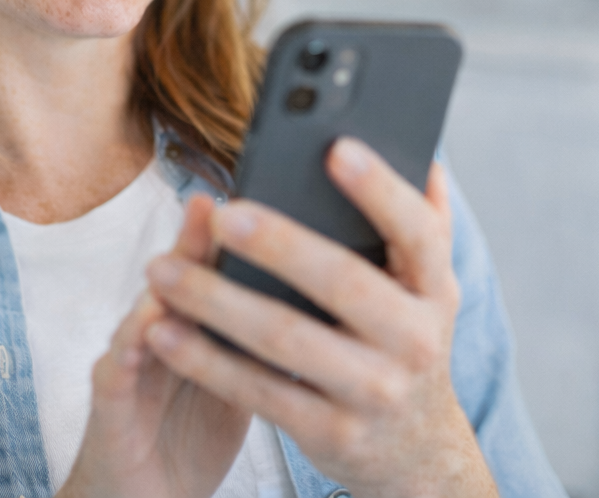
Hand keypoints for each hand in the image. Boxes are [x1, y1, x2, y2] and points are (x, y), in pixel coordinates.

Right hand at [58, 195, 250, 497]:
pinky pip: (113, 378)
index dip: (235, 235)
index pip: (215, 271)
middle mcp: (159, 335)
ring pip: (142, 318)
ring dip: (158, 289)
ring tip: (174, 263)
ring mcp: (129, 368)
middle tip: (211, 206)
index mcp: (198, 326)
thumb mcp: (242, 373)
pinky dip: (125, 354)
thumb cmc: (196, 429)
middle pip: (177, 282)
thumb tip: (328, 288)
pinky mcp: (110, 410)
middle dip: (194, 243)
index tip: (263, 196)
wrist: (150, 497)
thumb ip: (267, 328)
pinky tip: (140, 337)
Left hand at [143, 139, 498, 497]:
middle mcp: (413, 340)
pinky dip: (205, 360)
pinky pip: (258, 390)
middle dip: (280, 244)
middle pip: (342, 282)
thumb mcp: (429, 288)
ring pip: (285, 339)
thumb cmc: (406, 343)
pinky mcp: (330, 432)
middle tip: (224, 214)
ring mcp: (372, 391)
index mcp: (435, 289)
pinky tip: (164, 332)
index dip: (380, 190)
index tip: (336, 148)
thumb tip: (424, 154)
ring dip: (217, 301)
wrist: (417, 450)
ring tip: (164, 270)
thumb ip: (424, 223)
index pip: (416, 231)